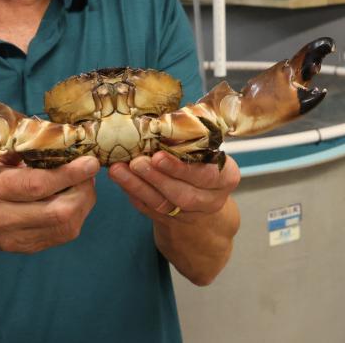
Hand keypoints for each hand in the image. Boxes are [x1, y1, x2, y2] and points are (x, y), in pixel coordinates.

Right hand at [0, 155, 99, 253]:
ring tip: (82, 183)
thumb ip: (24, 147)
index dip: (69, 174)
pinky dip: (77, 214)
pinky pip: (64, 234)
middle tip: (88, 171)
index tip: (90, 162)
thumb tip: (61, 134)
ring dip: (84, 202)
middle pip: (59, 211)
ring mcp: (16, 239)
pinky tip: (73, 198)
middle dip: (83, 190)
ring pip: (67, 227)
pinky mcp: (29, 248)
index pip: (37, 185)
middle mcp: (3, 218)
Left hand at [108, 152, 239, 223]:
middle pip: (183, 194)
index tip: (158, 155)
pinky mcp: (169, 220)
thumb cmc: (204, 163)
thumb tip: (160, 123)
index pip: (206, 175)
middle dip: (157, 178)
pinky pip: (149, 209)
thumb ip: (189, 140)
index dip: (181, 168)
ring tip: (119, 170)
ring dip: (138, 186)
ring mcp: (190, 214)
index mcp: (225, 177)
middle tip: (136, 162)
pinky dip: (133, 193)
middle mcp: (210, 199)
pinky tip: (121, 180)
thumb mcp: (206, 150)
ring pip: (163, 204)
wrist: (205, 200)